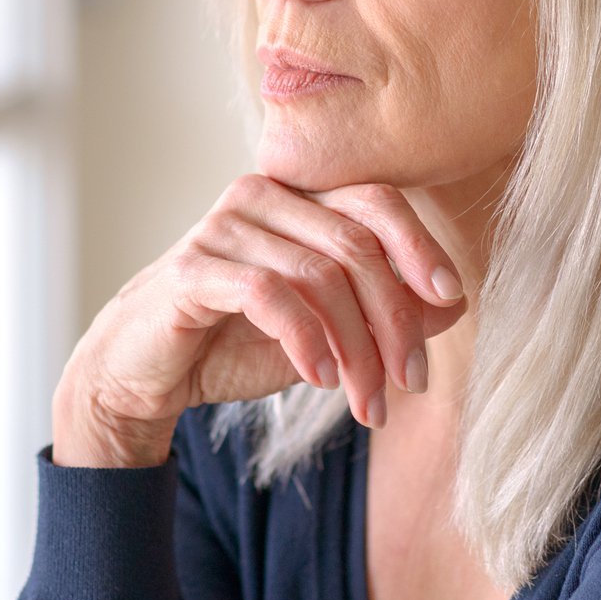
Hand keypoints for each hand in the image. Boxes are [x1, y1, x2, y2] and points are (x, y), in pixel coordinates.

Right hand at [52, 175, 467, 465]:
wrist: (146, 374)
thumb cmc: (237, 342)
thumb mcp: (327, 332)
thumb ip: (383, 311)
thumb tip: (454, 303)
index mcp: (299, 198)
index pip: (376, 200)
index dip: (419, 246)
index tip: (451, 297)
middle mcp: (263, 197)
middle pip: (355, 245)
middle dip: (393, 320)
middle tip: (411, 382)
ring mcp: (224, 227)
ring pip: (319, 276)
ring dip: (356, 349)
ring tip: (367, 402)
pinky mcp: (194, 268)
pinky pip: (270, 295)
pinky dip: (306, 339)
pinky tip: (320, 378)